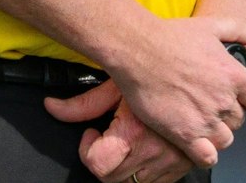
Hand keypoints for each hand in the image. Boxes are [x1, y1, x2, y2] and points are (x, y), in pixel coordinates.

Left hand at [46, 82, 193, 182]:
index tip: (92, 135)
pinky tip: (146, 146)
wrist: (195, 75)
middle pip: (112, 178)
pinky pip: (157, 182)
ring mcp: (172, 162)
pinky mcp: (184, 165)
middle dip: (104, 159)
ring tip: (128, 140)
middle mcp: (155, 152)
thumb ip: (81, 104)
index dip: (88, 151)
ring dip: (125, 166)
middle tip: (107, 137)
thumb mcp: (116, 87)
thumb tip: (50, 106)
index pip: (99, 165)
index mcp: (135, 133)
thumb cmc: (153, 75)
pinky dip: (147, 169)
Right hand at [97, 17, 245, 167]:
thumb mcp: (211, 26)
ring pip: (224, 139)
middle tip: (206, 104)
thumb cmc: (169, 37)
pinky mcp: (185, 134)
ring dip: (214, 133)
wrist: (137, 49)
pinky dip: (204, 154)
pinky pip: (207, 157)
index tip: (234, 95)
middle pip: (239, 120)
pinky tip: (195, 144)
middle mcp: (223, 100)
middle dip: (226, 114)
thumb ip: (240, 30)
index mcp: (234, 75)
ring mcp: (205, 119)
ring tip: (197, 121)